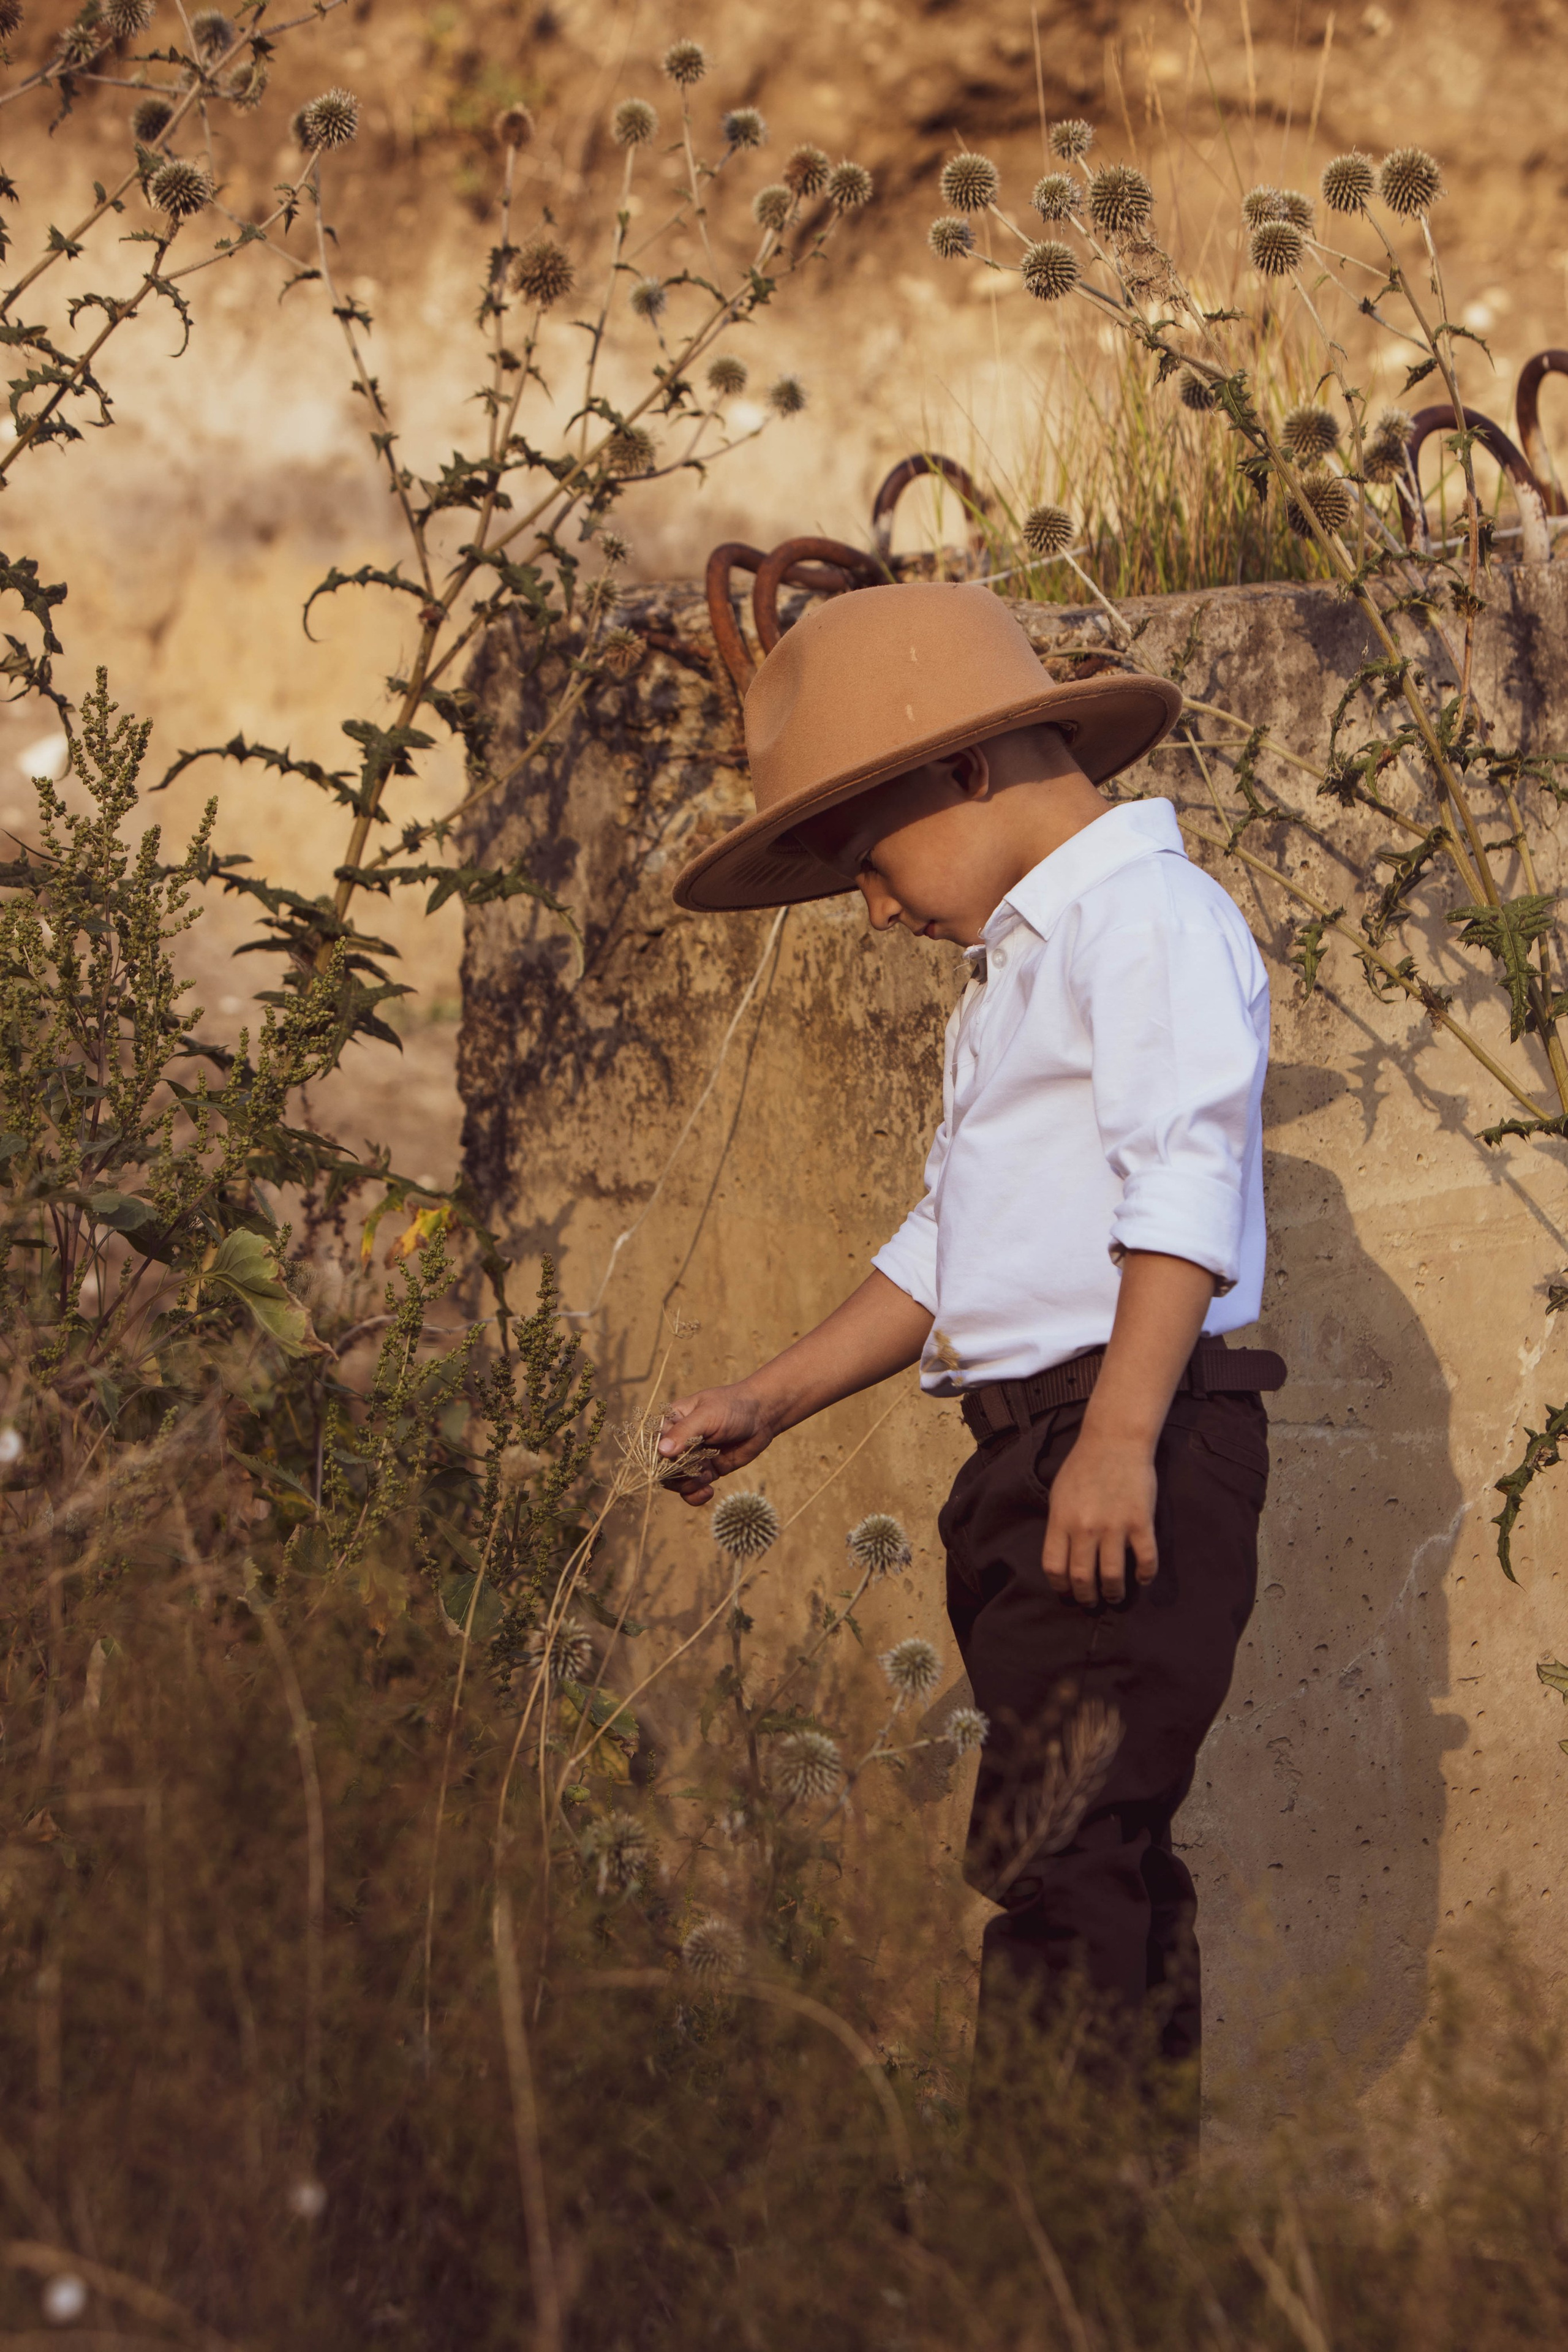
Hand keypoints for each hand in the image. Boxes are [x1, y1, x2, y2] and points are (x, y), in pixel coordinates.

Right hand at [657, 1382, 773, 1505]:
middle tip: (697, 1469)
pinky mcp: (707, 1470)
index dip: (659, 1458)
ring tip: (706, 1476)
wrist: (762, 1416)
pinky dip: (696, 1495)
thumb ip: (685, 1432)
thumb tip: (662, 1451)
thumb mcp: (707, 1415)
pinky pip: (692, 1489)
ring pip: (677, 1481)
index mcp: (671, 1422)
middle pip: (663, 1468)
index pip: (653, 1444)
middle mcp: (678, 1441)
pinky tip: (708, 1491)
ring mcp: (692, 1458)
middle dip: (677, 1474)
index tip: (673, 1462)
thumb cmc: (732, 1406)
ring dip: (689, 1484)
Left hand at [1041, 1430, 1157, 1605]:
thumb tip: (1061, 1555)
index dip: (1060, 1587)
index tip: (1067, 1593)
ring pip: (1112, 1576)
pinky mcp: (1140, 1522)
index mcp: (1061, 1520)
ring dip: (1113, 1593)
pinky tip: (1143, 1578)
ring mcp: (1114, 1526)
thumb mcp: (1059, 1494)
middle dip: (1086, 1597)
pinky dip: (1145, 1575)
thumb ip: (1059, 1524)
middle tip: (1091, 1602)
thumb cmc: (1084, 1465)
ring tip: (1115, 1596)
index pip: (1054, 1567)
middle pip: (1082, 1578)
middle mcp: (1085, 1527)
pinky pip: (1145, 1559)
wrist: (1115, 1440)